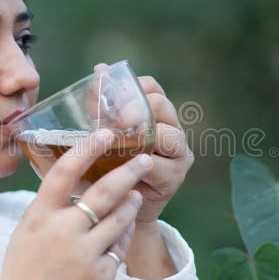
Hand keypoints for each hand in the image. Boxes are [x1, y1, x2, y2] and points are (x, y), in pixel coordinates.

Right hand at [0, 130, 151, 279]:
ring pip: (120, 218)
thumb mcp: (24, 236)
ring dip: (131, 203)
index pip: (64, 172)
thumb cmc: (22, 276)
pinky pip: (120, 246)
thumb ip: (47, 211)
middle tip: (144, 158)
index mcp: (38, 217)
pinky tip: (122, 230)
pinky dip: (123, 235)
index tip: (106, 133)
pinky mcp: (102, 275)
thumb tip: (72, 185)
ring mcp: (84, 254)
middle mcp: (62, 231)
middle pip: (105, 191)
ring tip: (136, 194)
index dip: (87, 149)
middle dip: (130, 171)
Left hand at [94, 64, 193, 225]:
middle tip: (115, 120)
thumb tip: (100, 70)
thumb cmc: (106, 168)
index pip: (152, 87)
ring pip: (168, 134)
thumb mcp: (102, 135)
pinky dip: (141, 163)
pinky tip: (124, 164)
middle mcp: (173, 130)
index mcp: (156, 114)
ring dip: (142, 136)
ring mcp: (179, 154)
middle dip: (136, 109)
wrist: (114, 210)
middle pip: (161, 105)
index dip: (133, 87)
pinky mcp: (175, 178)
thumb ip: (101, 107)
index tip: (110, 96)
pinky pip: (159, 165)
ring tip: (119, 140)